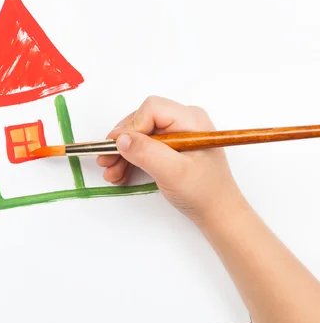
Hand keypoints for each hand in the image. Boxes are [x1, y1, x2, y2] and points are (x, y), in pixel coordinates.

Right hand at [96, 96, 248, 223]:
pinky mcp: (170, 146)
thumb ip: (147, 153)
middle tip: (105, 160)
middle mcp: (183, 121)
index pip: (151, 110)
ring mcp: (176, 133)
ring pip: (139, 134)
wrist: (217, 213)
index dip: (131, 127)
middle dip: (122, 142)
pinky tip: (119, 172)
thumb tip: (121, 139)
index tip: (118, 149)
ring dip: (122, 153)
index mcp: (190, 119)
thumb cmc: (203, 192)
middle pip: (141, 120)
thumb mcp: (174, 173)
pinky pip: (144, 145)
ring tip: (110, 172)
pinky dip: (130, 159)